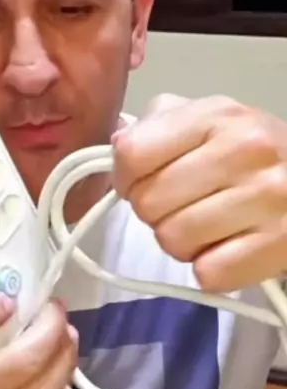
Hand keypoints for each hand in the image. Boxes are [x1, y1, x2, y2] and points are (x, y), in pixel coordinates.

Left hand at [113, 94, 286, 290]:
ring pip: (174, 241)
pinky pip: (209, 273)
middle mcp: (245, 151)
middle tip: (181, 207)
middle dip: (155, 212)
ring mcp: (268, 199)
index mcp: (217, 116)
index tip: (140, 182)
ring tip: (206, 228)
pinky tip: (228, 248)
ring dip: (181, 243)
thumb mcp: (208, 120)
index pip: (132, 154)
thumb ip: (157, 125)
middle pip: (148, 203)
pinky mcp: (280, 245)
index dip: (124, 177)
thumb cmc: (249, 151)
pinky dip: (211, 269)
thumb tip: (118, 147)